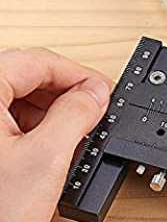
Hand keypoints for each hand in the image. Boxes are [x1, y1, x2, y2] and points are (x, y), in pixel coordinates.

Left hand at [0, 48, 111, 221]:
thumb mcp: (46, 159)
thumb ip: (76, 116)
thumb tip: (96, 94)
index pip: (37, 61)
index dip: (78, 74)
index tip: (102, 90)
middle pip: (27, 76)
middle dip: (67, 94)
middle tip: (94, 111)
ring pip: (20, 99)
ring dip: (54, 112)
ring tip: (77, 133)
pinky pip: (11, 120)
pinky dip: (38, 128)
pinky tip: (54, 147)